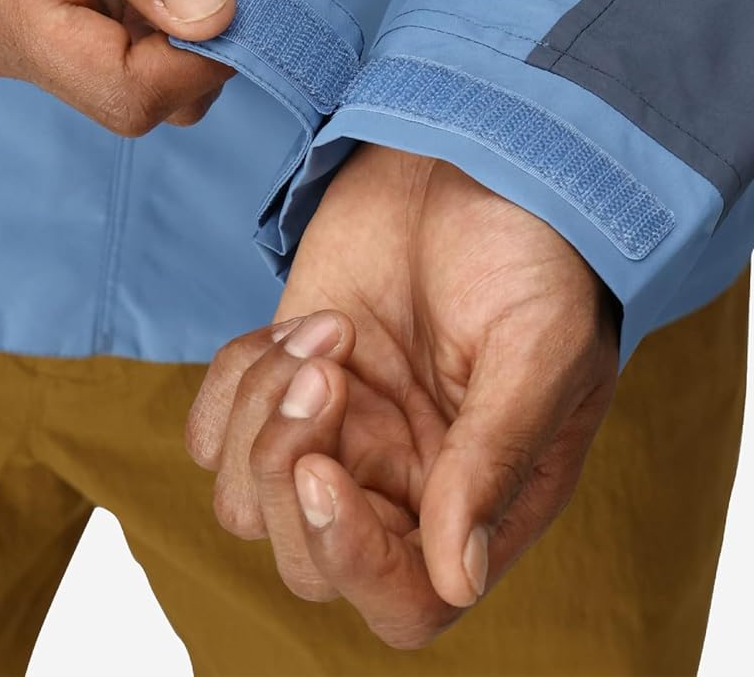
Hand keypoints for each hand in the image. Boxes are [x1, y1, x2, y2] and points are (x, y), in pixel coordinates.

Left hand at [186, 143, 619, 648]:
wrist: (482, 152)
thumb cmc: (536, 252)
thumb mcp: (538, 351)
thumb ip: (493, 461)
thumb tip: (458, 580)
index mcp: (477, 498)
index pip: (404, 600)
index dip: (351, 561)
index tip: (325, 470)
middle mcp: (401, 482)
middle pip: (304, 559)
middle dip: (289, 471)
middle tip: (328, 370)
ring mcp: (338, 430)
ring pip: (244, 498)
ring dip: (263, 414)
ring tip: (328, 331)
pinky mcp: (286, 375)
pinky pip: (214, 430)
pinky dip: (234, 381)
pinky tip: (298, 325)